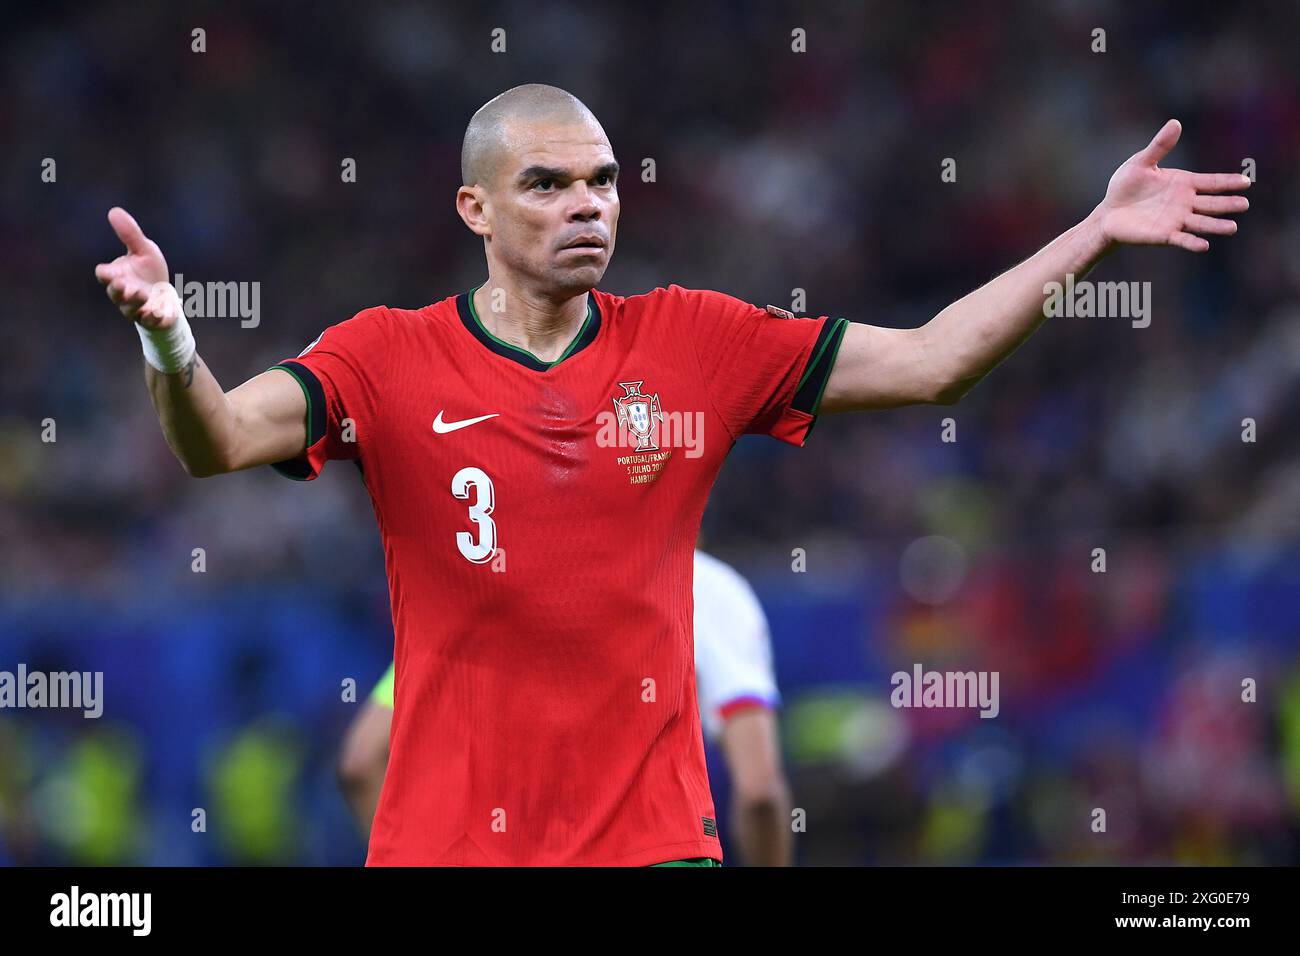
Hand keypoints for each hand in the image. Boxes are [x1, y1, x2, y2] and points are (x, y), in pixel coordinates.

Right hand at [94, 207, 178, 328]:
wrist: (166, 296)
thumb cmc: (149, 271)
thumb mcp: (143, 250)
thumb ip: (130, 234)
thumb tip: (114, 211)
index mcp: (117, 276)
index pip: (104, 276)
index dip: (105, 274)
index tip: (107, 272)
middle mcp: (123, 294)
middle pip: (115, 294)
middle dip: (118, 290)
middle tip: (124, 285)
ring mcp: (136, 308)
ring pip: (131, 309)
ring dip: (136, 302)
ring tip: (143, 293)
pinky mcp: (152, 319)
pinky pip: (150, 322)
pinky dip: (154, 318)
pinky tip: (160, 314)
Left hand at [1095, 119, 1249, 252]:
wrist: (1108, 212)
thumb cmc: (1125, 186)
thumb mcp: (1141, 163)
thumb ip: (1159, 146)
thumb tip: (1175, 123)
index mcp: (1184, 184)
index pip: (1211, 182)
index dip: (1228, 182)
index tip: (1246, 182)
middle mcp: (1185, 203)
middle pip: (1211, 203)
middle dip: (1227, 204)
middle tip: (1244, 204)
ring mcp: (1176, 220)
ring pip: (1201, 223)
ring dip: (1216, 225)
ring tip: (1232, 227)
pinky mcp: (1163, 235)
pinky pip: (1181, 239)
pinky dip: (1192, 242)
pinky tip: (1204, 245)